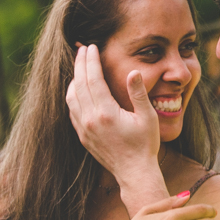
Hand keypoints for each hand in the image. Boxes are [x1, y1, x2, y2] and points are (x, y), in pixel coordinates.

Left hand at [66, 44, 160, 180]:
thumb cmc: (145, 145)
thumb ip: (138, 93)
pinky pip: (72, 111)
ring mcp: (85, 129)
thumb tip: (133, 72)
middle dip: (80, 64)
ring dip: (74, 79)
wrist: (134, 173)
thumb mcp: (147, 117)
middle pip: (79, 84)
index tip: (91, 47)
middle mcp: (91, 120)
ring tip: (79, 65)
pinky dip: (73, 96)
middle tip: (81, 48)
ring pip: (71, 97)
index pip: (93, 79)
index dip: (91, 61)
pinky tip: (78, 89)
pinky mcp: (83, 136)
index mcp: (106, 113)